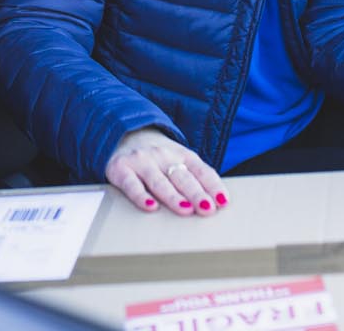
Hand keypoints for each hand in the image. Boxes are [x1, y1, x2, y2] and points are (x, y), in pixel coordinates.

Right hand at [103, 127, 228, 215]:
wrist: (122, 133)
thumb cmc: (157, 157)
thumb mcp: (178, 159)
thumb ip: (194, 177)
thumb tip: (217, 203)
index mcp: (182, 154)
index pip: (201, 170)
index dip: (213, 186)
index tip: (222, 202)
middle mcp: (163, 155)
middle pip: (182, 177)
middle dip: (196, 193)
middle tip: (207, 209)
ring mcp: (142, 161)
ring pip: (159, 181)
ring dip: (173, 196)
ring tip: (185, 209)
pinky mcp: (121, 169)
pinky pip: (131, 184)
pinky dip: (141, 196)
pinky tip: (150, 206)